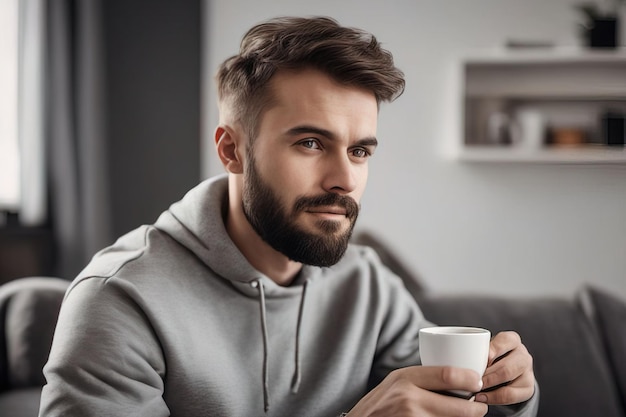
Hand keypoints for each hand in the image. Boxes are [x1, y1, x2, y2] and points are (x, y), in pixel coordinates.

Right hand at [346, 366, 487, 416]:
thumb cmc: (381, 402)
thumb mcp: (397, 380)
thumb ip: (422, 378)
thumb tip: (458, 377)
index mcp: (406, 378)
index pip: (448, 375)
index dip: (470, 379)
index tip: (477, 382)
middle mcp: (409, 398)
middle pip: (458, 406)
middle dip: (476, 408)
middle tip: (480, 407)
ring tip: (469, 415)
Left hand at [477, 331, 534, 404]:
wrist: (505, 373)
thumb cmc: (490, 358)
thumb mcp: (485, 349)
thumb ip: (476, 350)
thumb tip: (456, 357)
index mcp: (512, 340)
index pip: (506, 340)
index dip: (494, 349)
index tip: (483, 358)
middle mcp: (523, 355)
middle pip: (507, 366)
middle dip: (487, 375)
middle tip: (472, 380)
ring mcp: (528, 372)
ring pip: (510, 380)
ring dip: (489, 385)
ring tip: (475, 389)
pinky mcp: (528, 388)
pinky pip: (511, 395)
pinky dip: (494, 398)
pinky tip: (482, 398)